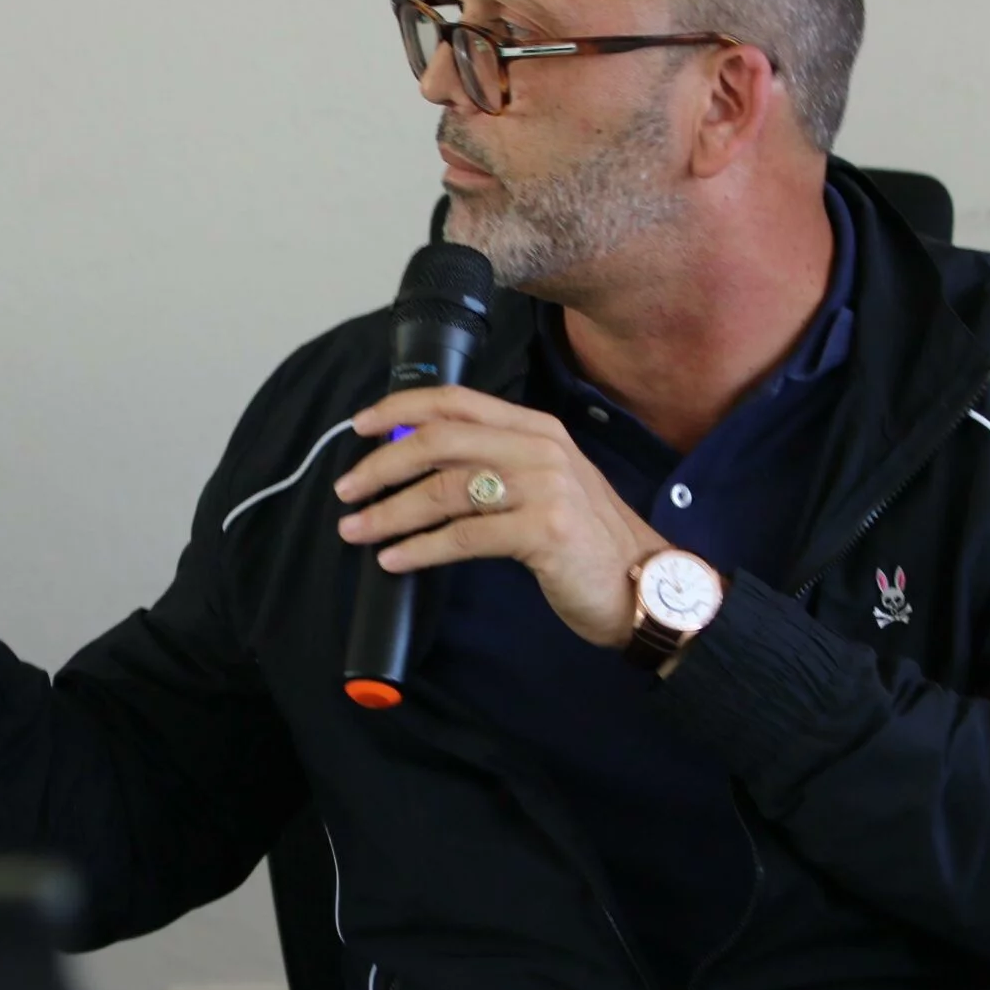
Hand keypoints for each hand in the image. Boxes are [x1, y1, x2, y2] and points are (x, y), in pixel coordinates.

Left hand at [334, 387, 666, 649]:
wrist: (643, 586)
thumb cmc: (586, 540)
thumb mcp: (545, 484)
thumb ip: (493, 464)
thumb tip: (414, 461)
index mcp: (536, 428)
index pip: (456, 402)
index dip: (400, 409)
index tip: (360, 427)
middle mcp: (540, 448)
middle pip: (439, 442)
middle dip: (381, 465)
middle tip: (346, 491)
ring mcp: (545, 488)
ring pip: (444, 491)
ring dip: (390, 513)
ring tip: (357, 531)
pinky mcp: (544, 532)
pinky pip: (463, 536)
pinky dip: (420, 549)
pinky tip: (395, 559)